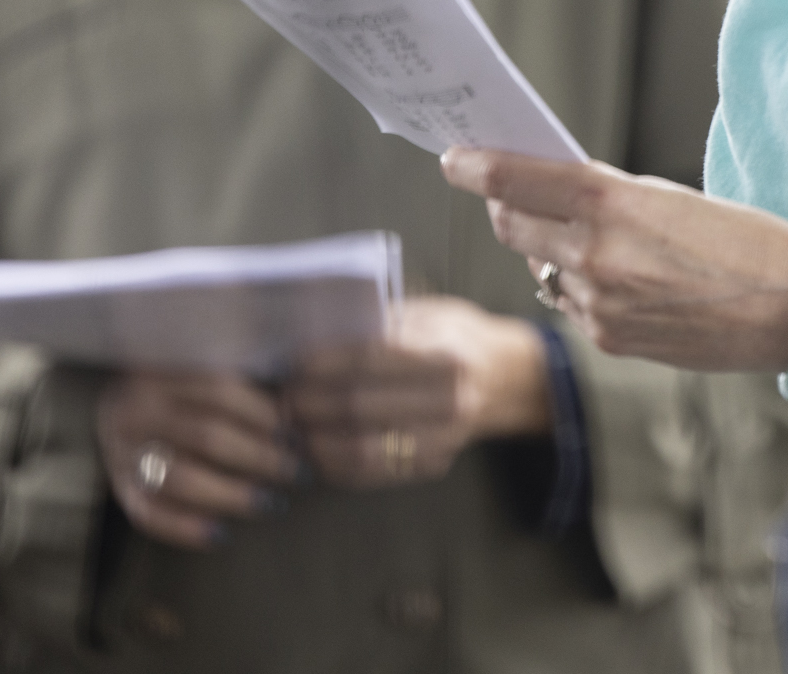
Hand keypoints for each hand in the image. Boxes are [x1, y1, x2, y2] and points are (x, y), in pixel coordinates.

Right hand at [97, 370, 296, 548]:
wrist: (114, 411)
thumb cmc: (178, 393)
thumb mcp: (198, 375)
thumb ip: (240, 381)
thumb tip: (297, 408)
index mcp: (159, 373)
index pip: (221, 392)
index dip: (265, 414)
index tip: (299, 434)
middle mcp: (135, 413)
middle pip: (208, 437)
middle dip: (262, 458)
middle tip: (299, 473)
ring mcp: (122, 454)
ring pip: (183, 480)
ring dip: (233, 495)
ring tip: (272, 504)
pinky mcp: (120, 490)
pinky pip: (151, 516)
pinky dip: (187, 529)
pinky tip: (222, 535)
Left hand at [283, 294, 551, 489]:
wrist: (505, 378)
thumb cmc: (455, 337)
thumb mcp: (427, 314)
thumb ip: (379, 324)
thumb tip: (314, 334)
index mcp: (445, 351)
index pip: (369, 358)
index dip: (323, 363)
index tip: (292, 364)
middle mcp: (449, 397)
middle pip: (359, 404)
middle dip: (309, 403)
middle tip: (282, 399)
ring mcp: (444, 436)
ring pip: (362, 446)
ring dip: (316, 440)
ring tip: (292, 428)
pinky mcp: (435, 463)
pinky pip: (374, 472)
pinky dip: (336, 464)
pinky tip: (317, 451)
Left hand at [441, 149, 787, 373]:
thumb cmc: (742, 239)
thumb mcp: (669, 195)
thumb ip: (603, 195)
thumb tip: (548, 193)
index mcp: (611, 203)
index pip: (515, 179)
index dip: (475, 166)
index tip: (455, 158)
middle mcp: (594, 255)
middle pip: (511, 224)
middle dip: (505, 205)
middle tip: (508, 190)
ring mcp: (597, 303)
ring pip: (539, 266)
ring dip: (547, 248)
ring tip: (589, 237)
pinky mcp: (608, 339)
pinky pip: (568, 303)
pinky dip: (577, 285)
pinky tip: (616, 278)